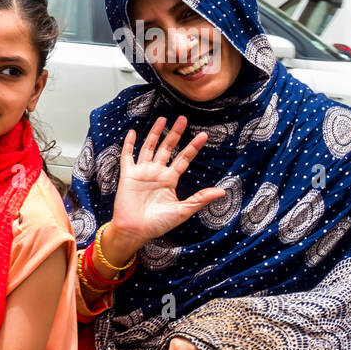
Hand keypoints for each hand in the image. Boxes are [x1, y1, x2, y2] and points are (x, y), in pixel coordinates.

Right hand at [105, 116, 226, 263]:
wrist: (135, 230)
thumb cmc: (158, 224)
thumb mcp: (183, 211)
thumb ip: (200, 199)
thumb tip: (222, 192)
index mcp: (170, 180)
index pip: (183, 158)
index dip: (193, 147)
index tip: (204, 136)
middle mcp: (157, 173)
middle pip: (167, 148)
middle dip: (175, 134)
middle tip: (183, 119)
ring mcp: (142, 172)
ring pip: (149, 148)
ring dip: (155, 133)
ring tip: (162, 119)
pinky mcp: (128, 175)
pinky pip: (128, 156)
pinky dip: (129, 144)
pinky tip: (133, 132)